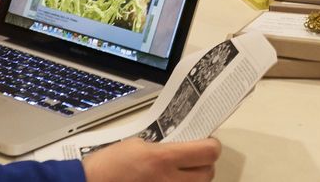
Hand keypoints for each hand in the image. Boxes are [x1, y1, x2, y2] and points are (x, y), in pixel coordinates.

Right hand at [83, 137, 221, 181]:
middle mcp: (169, 181)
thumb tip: (179, 148)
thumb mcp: (136, 144)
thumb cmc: (107, 166)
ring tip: (183, 171)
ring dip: (195, 178)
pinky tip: (170, 181)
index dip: (212, 145)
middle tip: (196, 155)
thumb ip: (162, 148)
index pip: (208, 152)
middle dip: (205, 163)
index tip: (207, 141)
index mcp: (163, 159)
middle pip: (208, 173)